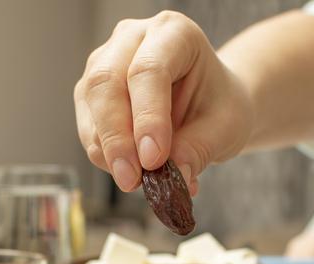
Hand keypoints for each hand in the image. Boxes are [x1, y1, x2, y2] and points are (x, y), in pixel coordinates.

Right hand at [74, 11, 252, 193]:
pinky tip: (132, 173)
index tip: (154, 160)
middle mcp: (132, 39)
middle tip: (132, 180)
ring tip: (138, 182)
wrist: (209, 104)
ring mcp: (105, 63)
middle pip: (107, 83)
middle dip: (117, 139)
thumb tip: (173, 180)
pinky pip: (89, 127)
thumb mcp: (224, 128)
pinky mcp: (91, 93)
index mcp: (174, 33)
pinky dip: (105, 156)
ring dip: (109, 151)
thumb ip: (198, 150)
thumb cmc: (218, 105)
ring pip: (91, 105)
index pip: (149, 70)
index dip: (147, 117)